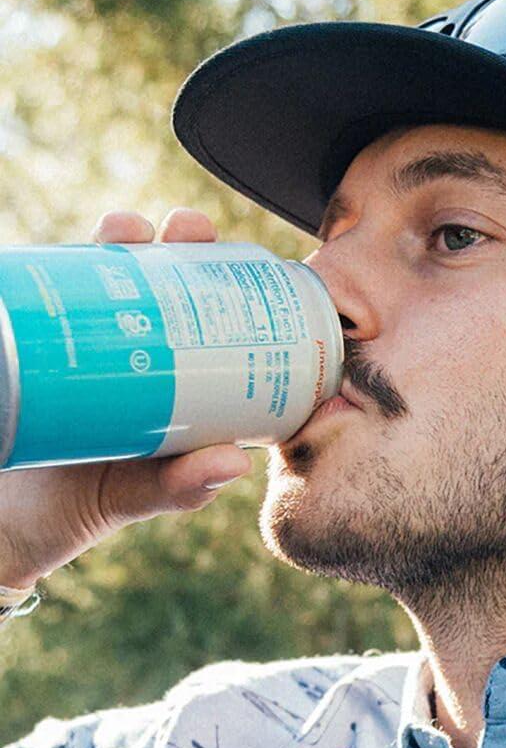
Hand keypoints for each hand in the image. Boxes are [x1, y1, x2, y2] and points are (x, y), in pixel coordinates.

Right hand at [0, 208, 252, 588]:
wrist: (11, 519)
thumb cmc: (88, 506)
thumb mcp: (141, 495)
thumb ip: (182, 486)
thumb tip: (235, 463)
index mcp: (178, 383)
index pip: (209, 322)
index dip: (225, 283)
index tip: (241, 266)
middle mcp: (138, 353)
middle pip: (164, 286)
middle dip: (177, 247)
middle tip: (186, 229)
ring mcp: (89, 343)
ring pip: (108, 280)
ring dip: (119, 242)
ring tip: (127, 228)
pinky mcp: (41, 342)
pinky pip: (50, 298)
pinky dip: (53, 271)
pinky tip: (55, 254)